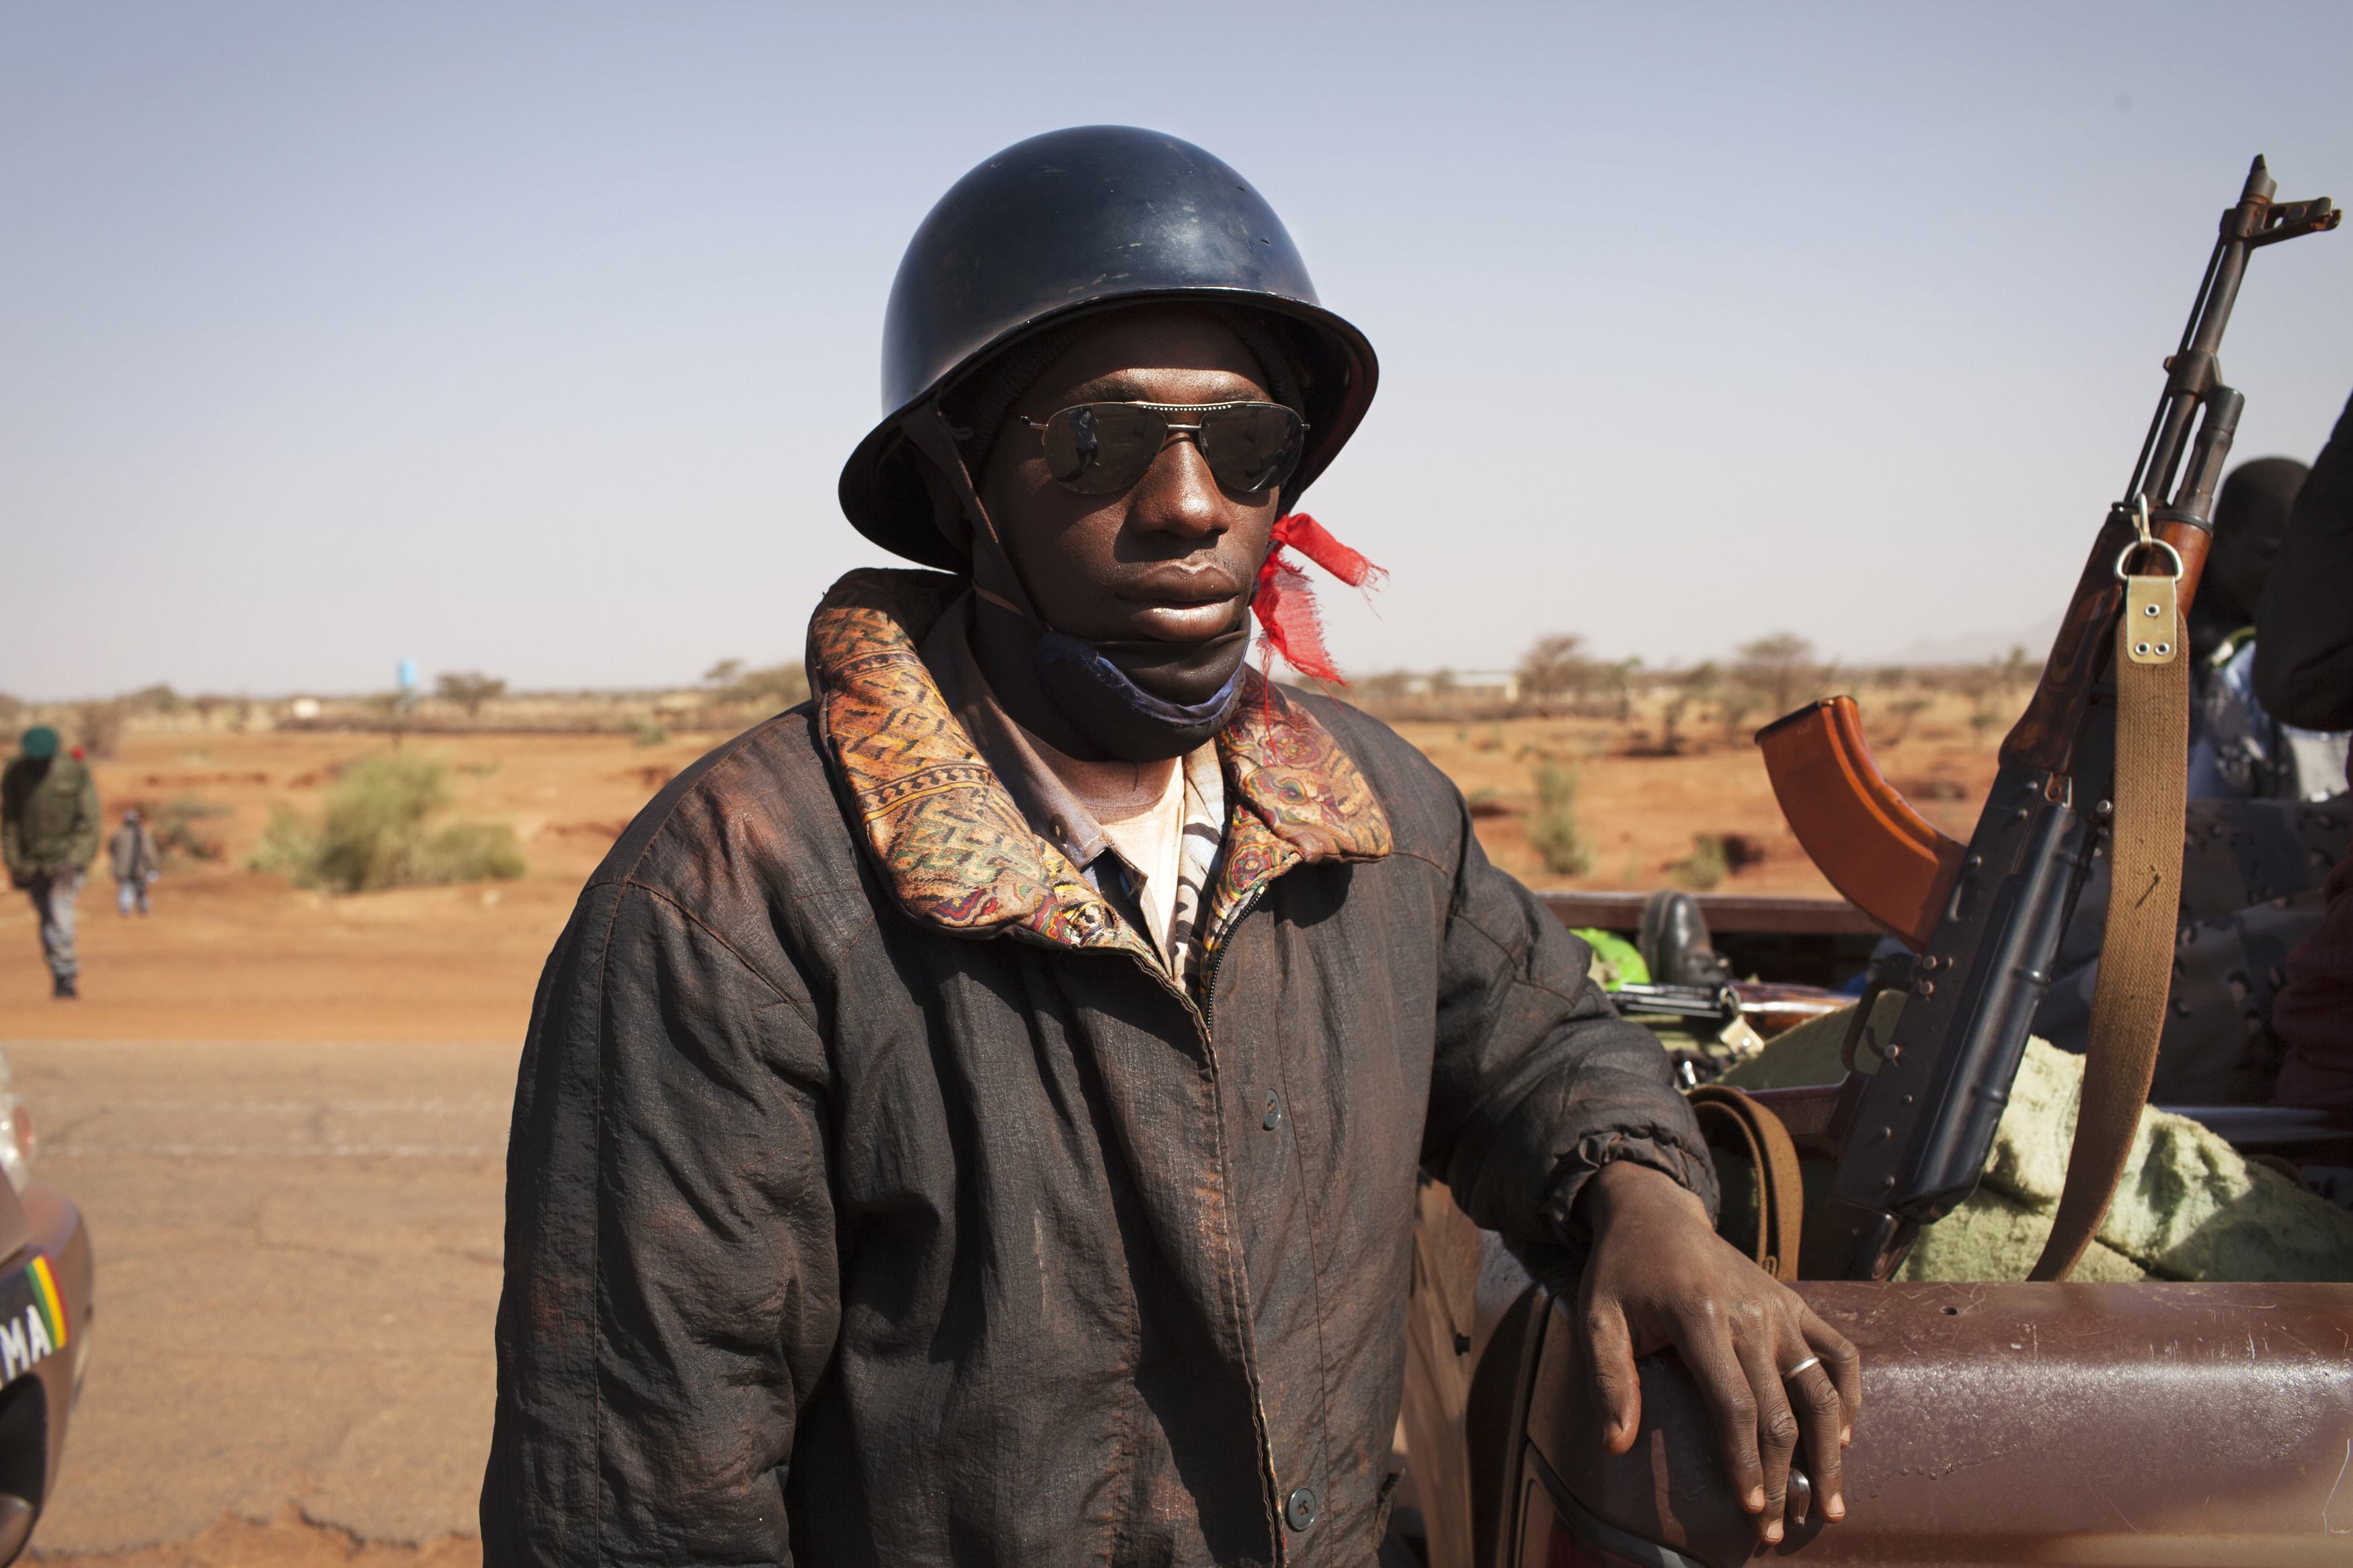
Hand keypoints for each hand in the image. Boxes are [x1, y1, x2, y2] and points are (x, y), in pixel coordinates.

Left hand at [1576, 1160, 1860, 1544]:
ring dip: (1830, 1451)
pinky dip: (1848, 1396)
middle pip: (1780, 1410)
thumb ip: (1608, 1379)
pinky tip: (1843, 1438)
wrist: (1657, 1214)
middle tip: (1776, 1527)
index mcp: (1699, 1316)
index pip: (1733, 1404)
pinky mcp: (1795, 1303)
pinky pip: (1839, 1352)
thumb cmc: (1623, 1273)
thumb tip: (1615, 1446)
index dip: (1744, 1461)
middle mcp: (1750, 1314)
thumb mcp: (1597, 1317)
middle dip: (1783, 1476)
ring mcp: (1779, 1308)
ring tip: (1829, 1504)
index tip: (1749, 1508)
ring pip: (1821, 1388)